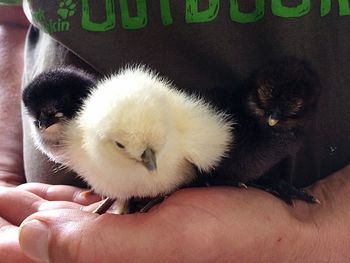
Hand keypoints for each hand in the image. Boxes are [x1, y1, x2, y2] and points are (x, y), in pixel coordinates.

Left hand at [16, 171, 347, 262]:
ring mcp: (126, 244)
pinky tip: (48, 194)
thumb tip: (33, 236)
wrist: (274, 224)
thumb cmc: (232, 240)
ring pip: (66, 230)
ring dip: (35, 211)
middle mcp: (115, 262)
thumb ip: (96, 248)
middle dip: (15, 222)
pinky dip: (67, 202)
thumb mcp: (167, 243)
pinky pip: (91, 215)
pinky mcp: (140, 223)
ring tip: (5, 194)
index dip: (6, 240)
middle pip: (48, 248)